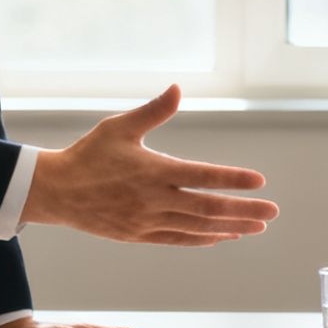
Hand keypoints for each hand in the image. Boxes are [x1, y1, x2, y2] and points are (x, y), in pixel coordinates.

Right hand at [23, 85, 278, 244]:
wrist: (55, 192)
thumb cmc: (89, 154)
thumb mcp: (119, 127)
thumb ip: (154, 111)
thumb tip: (178, 88)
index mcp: (154, 171)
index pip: (203, 176)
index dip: (233, 180)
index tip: (259, 182)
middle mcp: (154, 200)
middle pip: (208, 208)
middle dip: (244, 211)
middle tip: (272, 213)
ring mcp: (147, 222)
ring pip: (197, 228)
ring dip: (230, 228)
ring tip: (257, 227)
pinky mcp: (139, 236)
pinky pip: (178, 240)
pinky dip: (203, 239)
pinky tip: (222, 237)